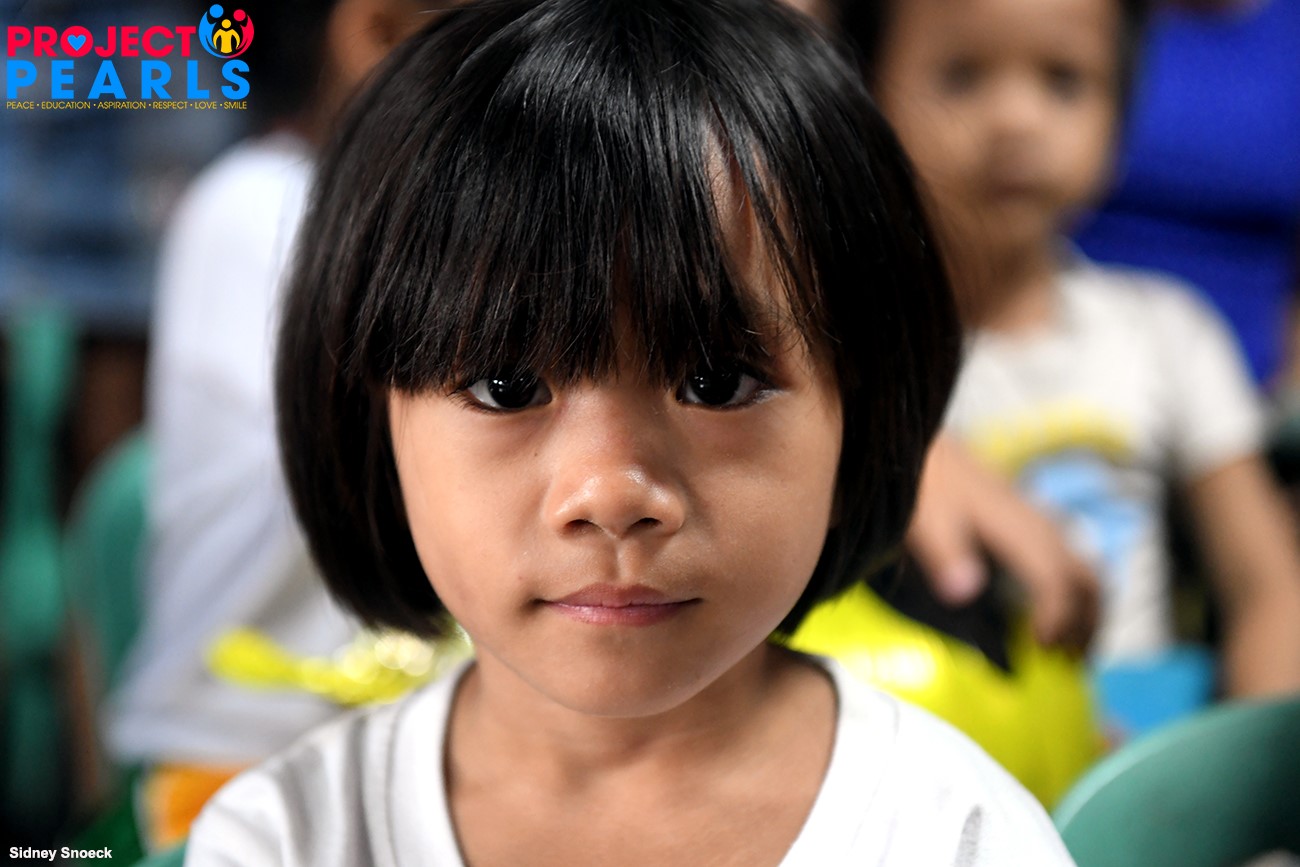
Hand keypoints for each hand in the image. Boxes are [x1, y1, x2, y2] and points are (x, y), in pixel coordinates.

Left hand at [906, 434, 1099, 650]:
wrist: (920, 445)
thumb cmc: (921, 485)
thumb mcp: (924, 520)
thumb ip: (945, 555)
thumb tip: (965, 593)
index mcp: (1018, 528)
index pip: (1056, 579)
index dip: (1056, 618)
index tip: (1040, 650)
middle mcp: (1039, 525)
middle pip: (1087, 579)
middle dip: (1086, 625)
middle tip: (1068, 665)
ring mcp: (1038, 522)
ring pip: (1086, 571)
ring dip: (1088, 614)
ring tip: (1070, 653)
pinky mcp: (1030, 523)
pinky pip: (1071, 564)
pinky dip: (1075, 598)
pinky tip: (1051, 620)